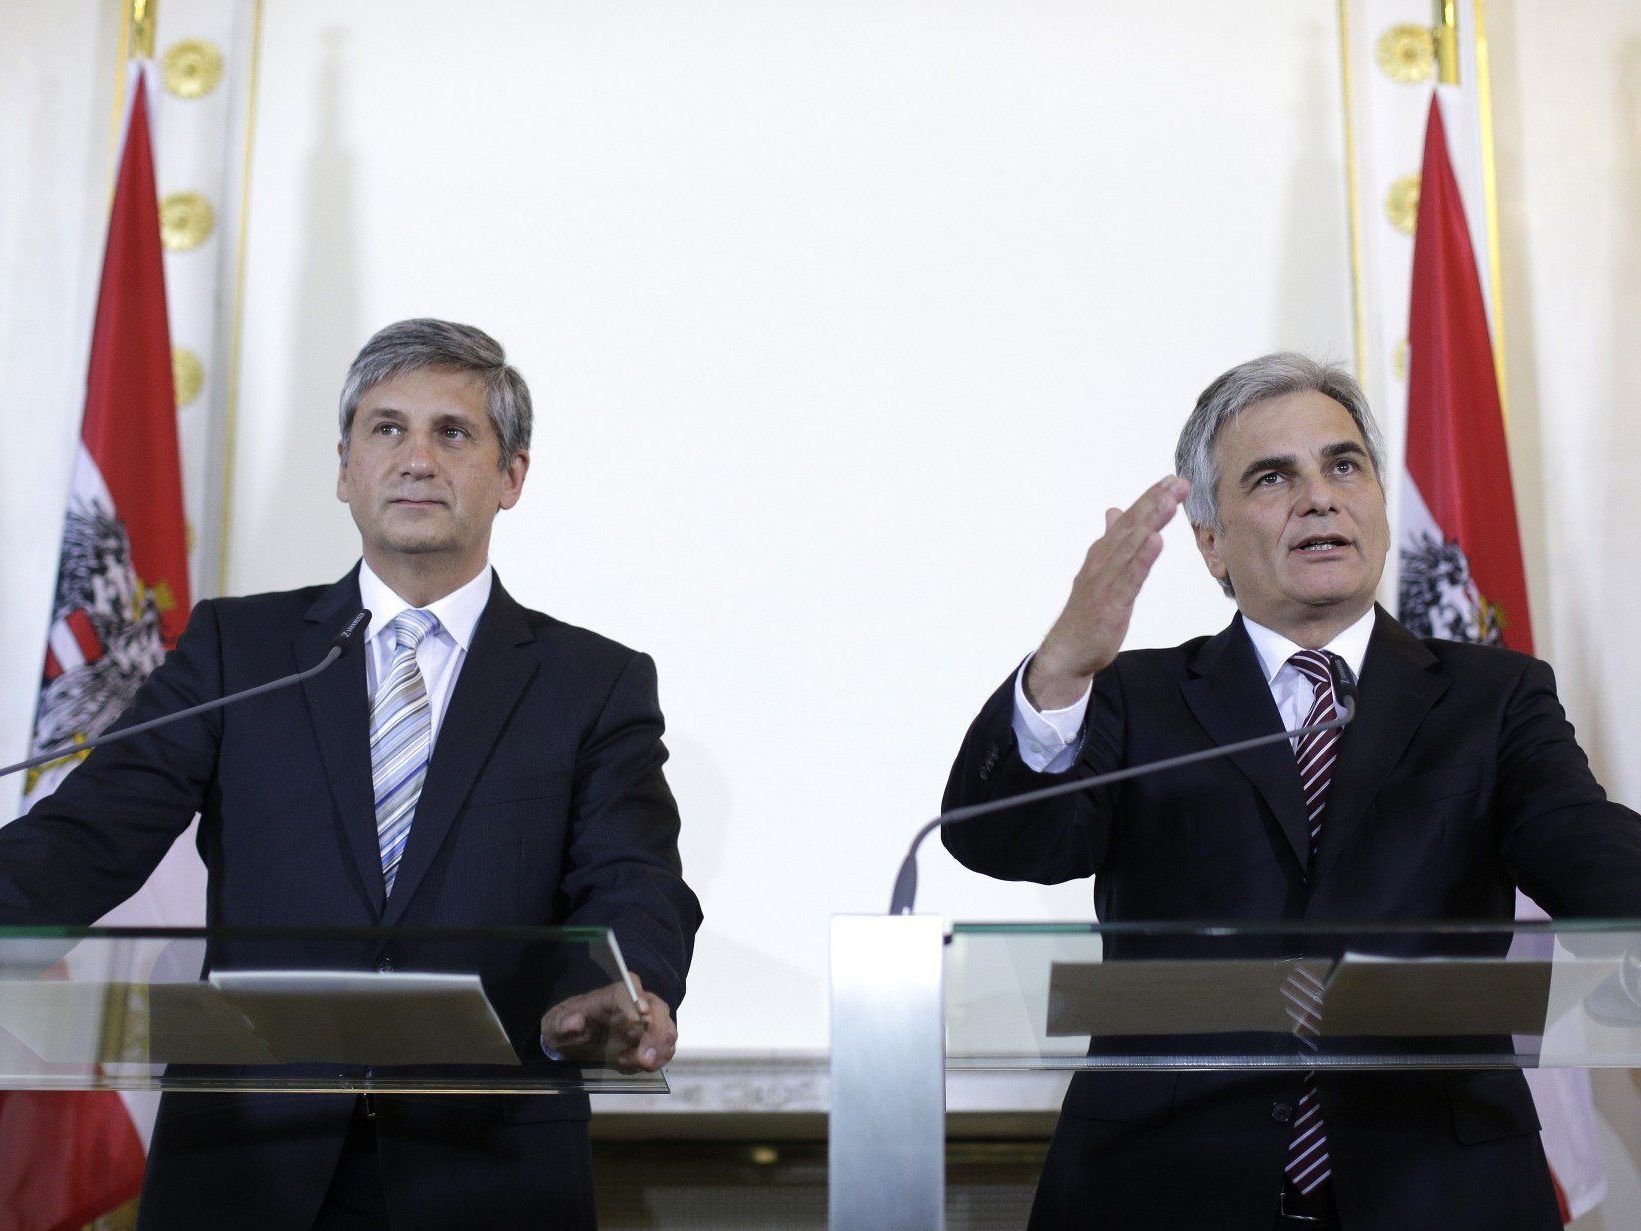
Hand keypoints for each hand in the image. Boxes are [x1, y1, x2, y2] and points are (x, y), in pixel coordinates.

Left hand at [539, 973, 677, 1072]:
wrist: (574, 1038)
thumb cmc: (566, 1026)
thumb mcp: (555, 1025)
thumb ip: (562, 1022)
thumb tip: (574, 1021)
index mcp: (612, 993)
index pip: (630, 990)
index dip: (638, 1000)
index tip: (642, 1012)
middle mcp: (636, 1001)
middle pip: (658, 1010)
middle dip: (656, 1034)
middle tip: (645, 1060)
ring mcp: (648, 1020)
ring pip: (667, 1029)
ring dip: (657, 1051)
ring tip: (628, 1062)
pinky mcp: (653, 1037)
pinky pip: (666, 1047)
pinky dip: (656, 1059)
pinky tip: (629, 1062)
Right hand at [1026, 476, 1189, 708]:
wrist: (1068, 650)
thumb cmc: (1087, 611)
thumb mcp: (1101, 570)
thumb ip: (1111, 540)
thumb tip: (1115, 511)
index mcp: (1103, 553)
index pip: (1129, 520)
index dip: (1149, 499)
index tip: (1171, 479)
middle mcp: (1102, 561)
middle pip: (1131, 527)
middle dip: (1154, 503)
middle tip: (1177, 482)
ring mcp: (1105, 581)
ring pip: (1130, 547)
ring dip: (1150, 523)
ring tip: (1168, 502)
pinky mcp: (1111, 603)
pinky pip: (1129, 578)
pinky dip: (1142, 559)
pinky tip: (1155, 542)